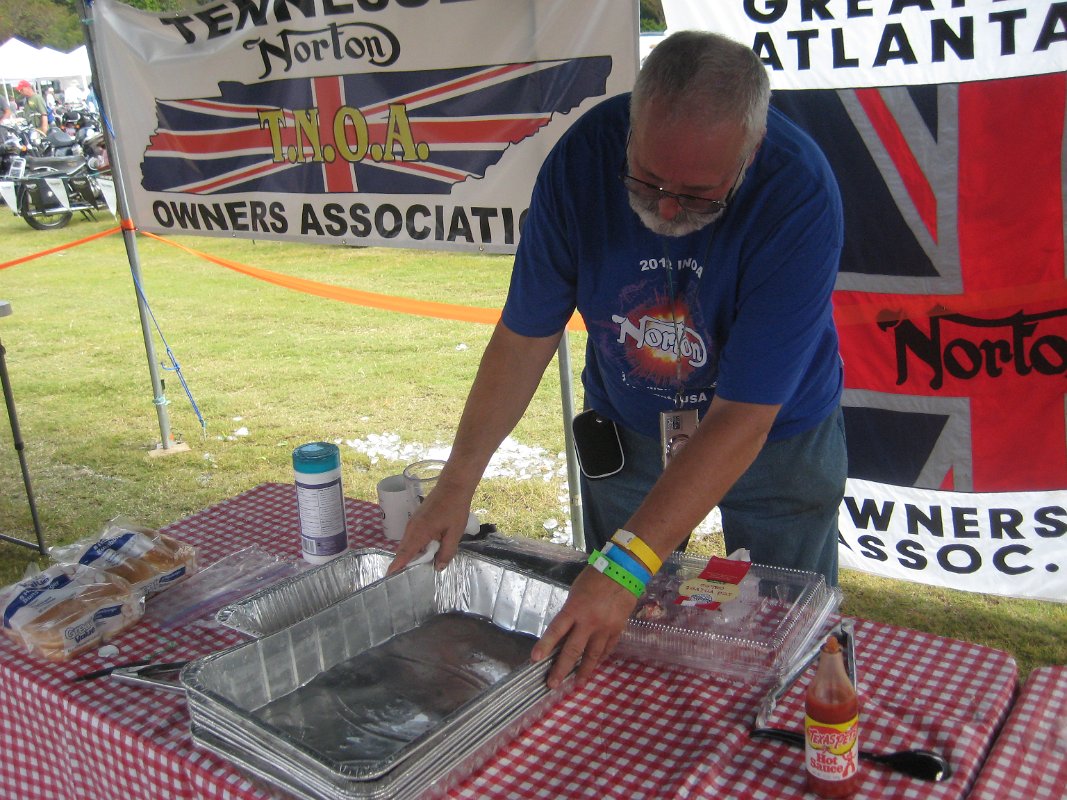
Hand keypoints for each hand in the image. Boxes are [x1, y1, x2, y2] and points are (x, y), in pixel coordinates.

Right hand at [386, 486, 470, 573]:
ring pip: (408, 544)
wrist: (453, 485)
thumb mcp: (455, 533)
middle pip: (404, 550)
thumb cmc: (455, 508)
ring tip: (419, 569)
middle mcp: (411, 528)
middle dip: (405, 564)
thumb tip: (438, 568)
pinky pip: (412, 537)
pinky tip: (426, 552)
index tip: (388, 577)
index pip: (404, 553)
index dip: (396, 566)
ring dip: (412, 555)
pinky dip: (416, 546)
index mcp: (419, 532)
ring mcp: (413, 522)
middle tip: (409, 580)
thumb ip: (447, 552)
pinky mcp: (417, 519)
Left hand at [530, 565, 638, 688]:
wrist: (624, 572)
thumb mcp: (575, 592)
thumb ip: (570, 613)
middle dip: (561, 669)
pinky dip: (600, 658)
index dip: (545, 646)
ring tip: (577, 684)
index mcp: (574, 609)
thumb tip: (564, 633)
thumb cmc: (595, 578)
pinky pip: (607, 649)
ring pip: (593, 655)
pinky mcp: (618, 630)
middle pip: (573, 650)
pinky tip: (595, 666)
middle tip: (552, 684)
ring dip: (584, 671)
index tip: (535, 660)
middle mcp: (589, 622)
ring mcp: (605, 628)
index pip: (556, 631)